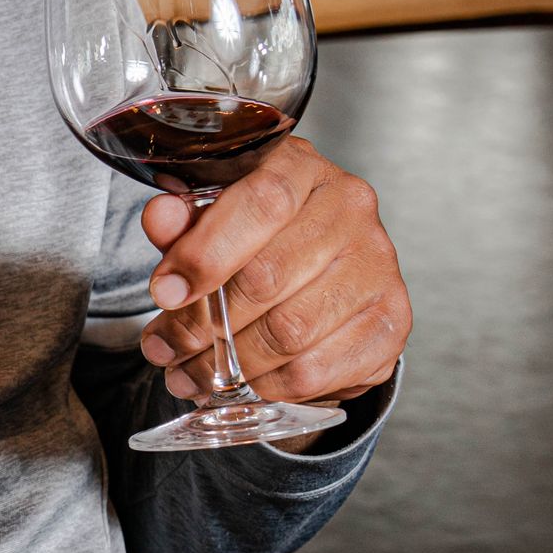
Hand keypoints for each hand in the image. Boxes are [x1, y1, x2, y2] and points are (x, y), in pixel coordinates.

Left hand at [137, 137, 410, 413]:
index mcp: (303, 167)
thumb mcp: (212, 219)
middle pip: (268, 276)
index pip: (262, 201)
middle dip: (203, 323)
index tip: (165, 292)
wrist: (327, 269)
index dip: (206, 253)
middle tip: (166, 348)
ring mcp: (378, 265)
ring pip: (290, 332)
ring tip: (192, 373)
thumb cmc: (261, 236)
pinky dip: (270, 385)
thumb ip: (184, 220)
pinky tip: (245, 382)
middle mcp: (351, 209)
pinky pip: (317, 370)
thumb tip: (160, 218)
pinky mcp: (391, 321)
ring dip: (230, 364)